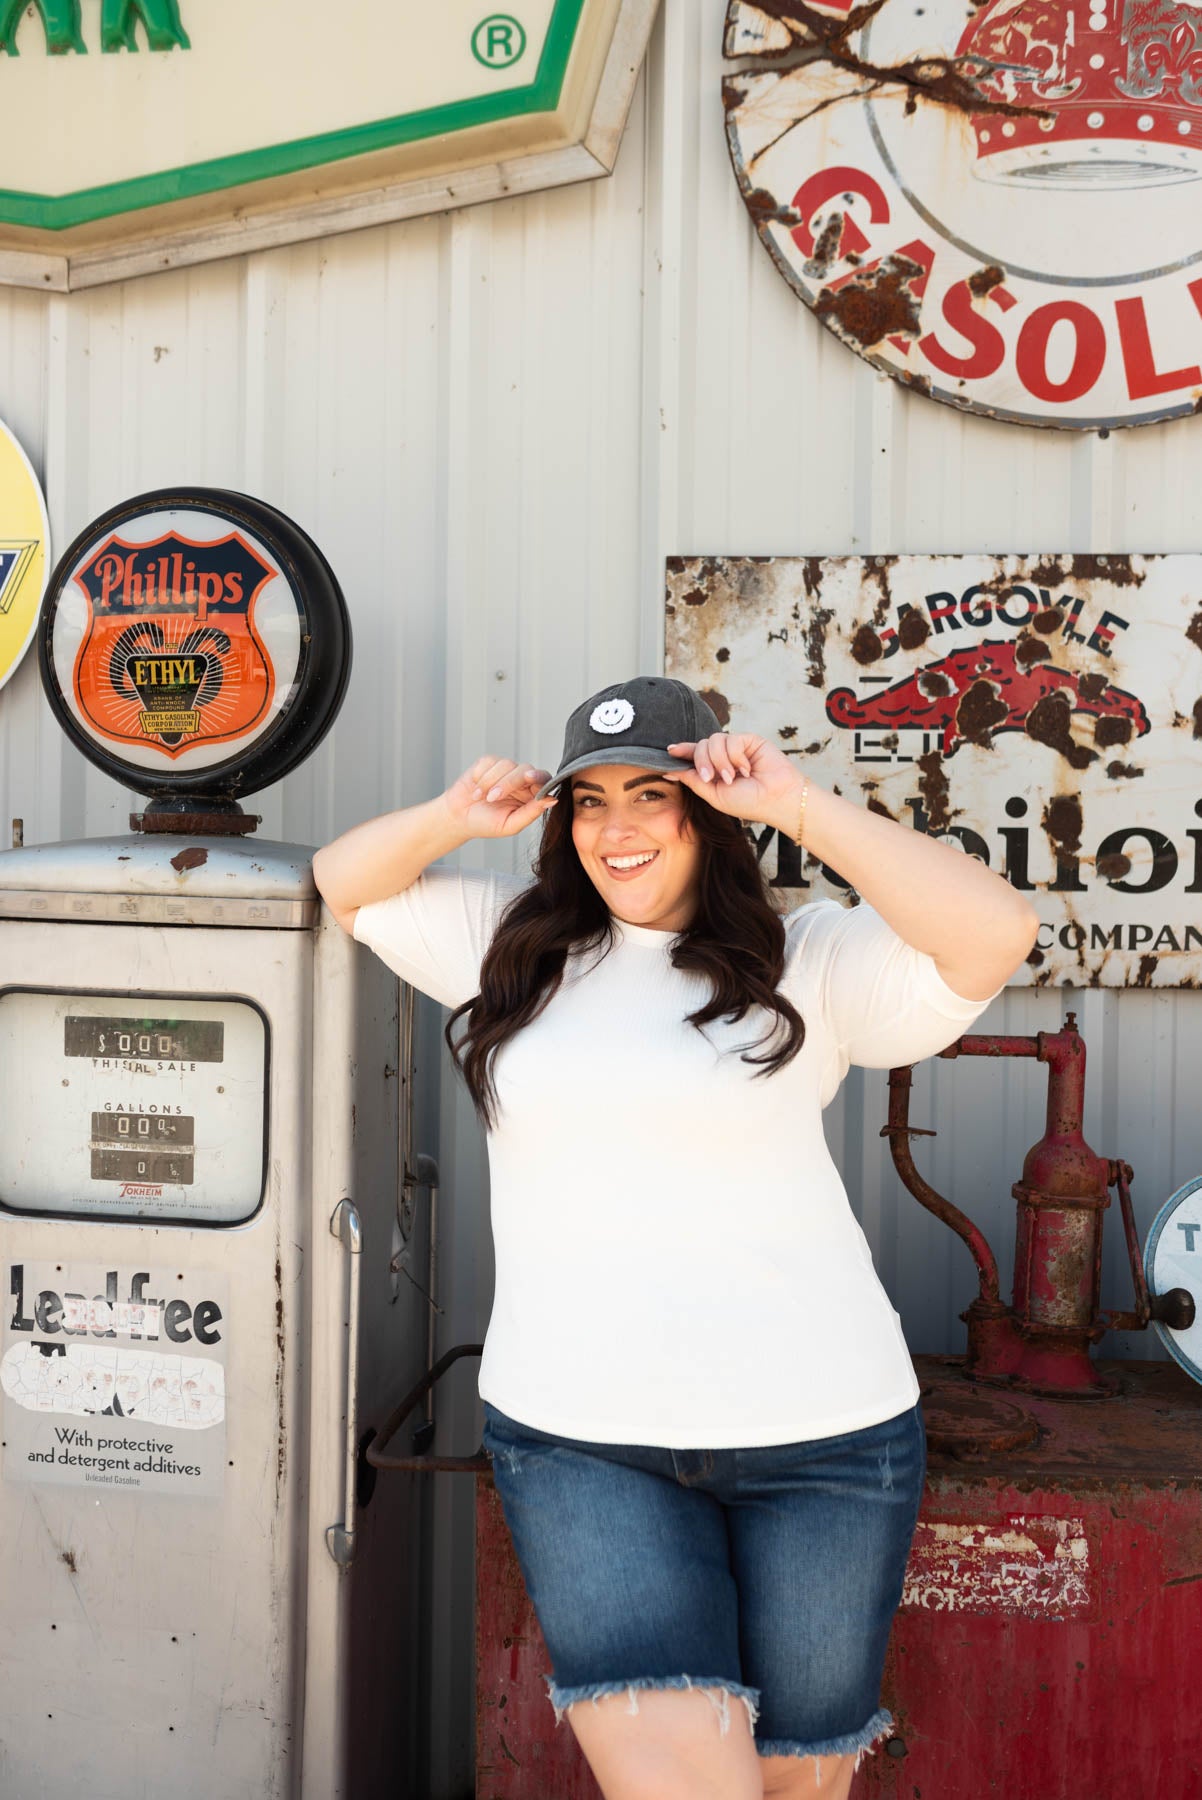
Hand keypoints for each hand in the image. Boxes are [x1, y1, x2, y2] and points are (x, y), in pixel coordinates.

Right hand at [442, 755, 556, 838]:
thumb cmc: (485, 824)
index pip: (543, 780)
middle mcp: (520, 780)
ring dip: (491, 782)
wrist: (458, 818)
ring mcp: (505, 770)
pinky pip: (490, 762)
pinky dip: (481, 777)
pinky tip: (476, 790)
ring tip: (481, 798)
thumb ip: (531, 813)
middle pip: (525, 770)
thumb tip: (552, 800)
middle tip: (493, 798)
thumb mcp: (510, 825)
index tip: (530, 778)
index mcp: (531, 795)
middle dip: (509, 782)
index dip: (538, 777)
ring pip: (506, 764)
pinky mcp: (488, 762)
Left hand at [664, 733, 805, 830]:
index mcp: (715, 771)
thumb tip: (669, 771)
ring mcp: (736, 748)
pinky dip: (735, 756)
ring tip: (733, 777)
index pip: (694, 755)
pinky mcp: (749, 740)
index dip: (682, 751)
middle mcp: (724, 757)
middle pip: (700, 746)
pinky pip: (731, 739)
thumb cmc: (749, 802)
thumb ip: (692, 781)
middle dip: (702, 762)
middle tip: (710, 777)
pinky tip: (746, 768)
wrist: (776, 799)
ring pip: (713, 741)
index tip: (669, 752)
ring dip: (720, 761)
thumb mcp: (714, 795)